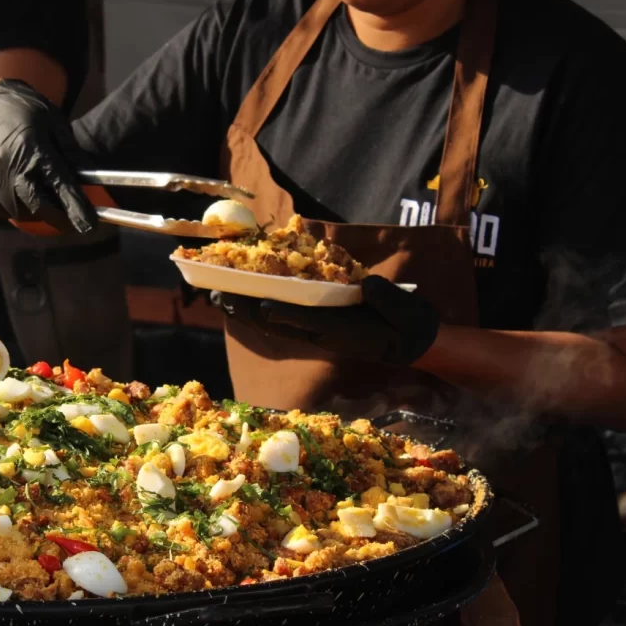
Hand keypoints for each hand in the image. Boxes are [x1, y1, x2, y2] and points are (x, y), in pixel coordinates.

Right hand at [0, 79, 96, 232]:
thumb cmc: (31, 112)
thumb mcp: (58, 126)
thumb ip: (72, 155)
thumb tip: (92, 182)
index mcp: (34, 148)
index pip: (60, 187)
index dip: (76, 209)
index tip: (89, 226)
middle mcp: (8, 163)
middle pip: (36, 207)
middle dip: (55, 217)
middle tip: (67, 218)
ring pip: (13, 211)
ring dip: (30, 212)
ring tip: (39, 202)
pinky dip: (7, 207)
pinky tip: (15, 196)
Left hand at [211, 276, 440, 365]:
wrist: (408, 341)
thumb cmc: (408, 325)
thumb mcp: (407, 313)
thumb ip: (390, 300)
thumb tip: (369, 284)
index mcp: (344, 330)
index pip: (312, 323)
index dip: (287, 316)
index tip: (264, 307)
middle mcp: (322, 332)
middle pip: (279, 324)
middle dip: (249, 312)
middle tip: (220, 296)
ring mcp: (314, 329)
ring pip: (273, 322)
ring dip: (245, 310)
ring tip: (216, 295)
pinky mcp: (312, 323)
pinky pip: (278, 315)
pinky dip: (257, 306)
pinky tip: (237, 296)